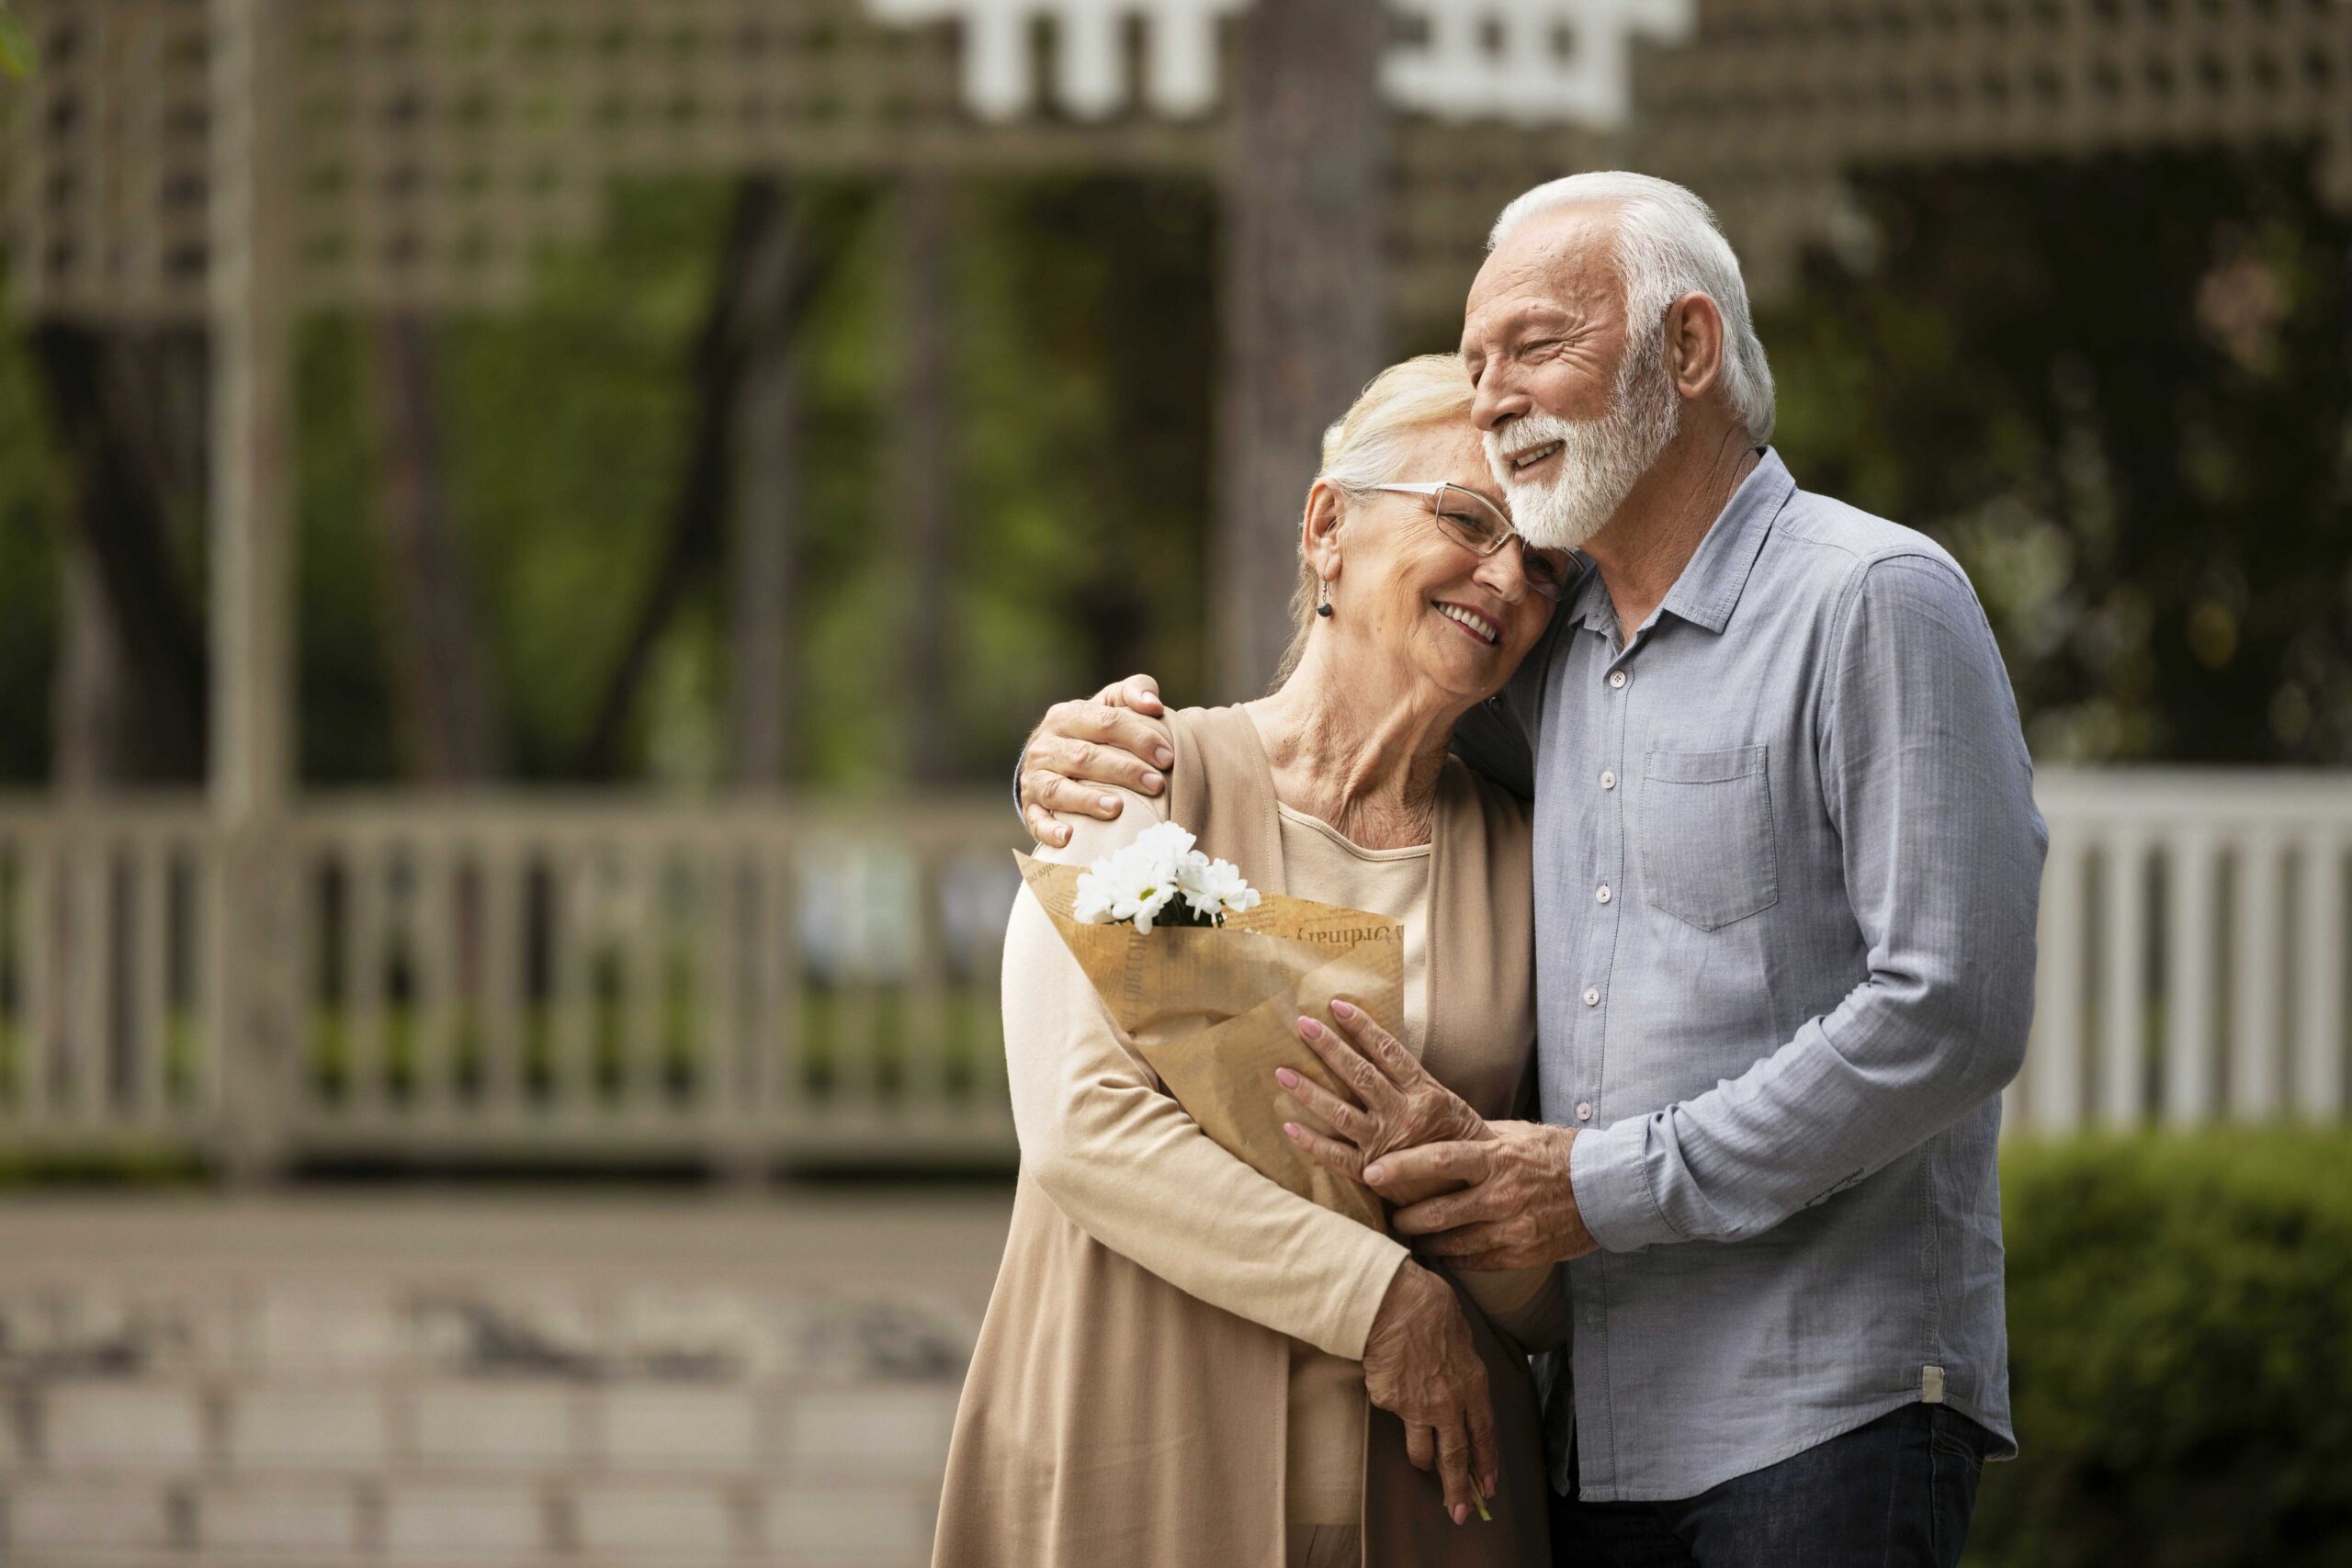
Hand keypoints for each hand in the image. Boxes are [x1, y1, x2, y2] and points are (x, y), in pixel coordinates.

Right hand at [1017, 674, 1172, 846]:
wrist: (1050, 759)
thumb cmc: (1093, 732)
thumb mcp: (1110, 705)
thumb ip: (1134, 692)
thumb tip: (1154, 704)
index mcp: (1067, 716)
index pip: (1106, 722)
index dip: (1139, 738)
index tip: (1169, 757)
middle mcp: (1046, 745)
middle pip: (1085, 757)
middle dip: (1123, 771)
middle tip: (1156, 785)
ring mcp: (1035, 777)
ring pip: (1058, 788)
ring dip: (1087, 800)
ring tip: (1117, 809)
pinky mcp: (1031, 806)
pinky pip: (1036, 819)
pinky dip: (1050, 829)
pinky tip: (1069, 838)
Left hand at [1278, 999, 1491, 1207]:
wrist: (1475, 1185)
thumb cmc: (1456, 1138)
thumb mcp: (1444, 1103)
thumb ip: (1412, 1082)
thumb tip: (1376, 1050)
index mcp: (1424, 1093)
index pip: (1389, 1053)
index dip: (1363, 1028)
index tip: (1337, 1006)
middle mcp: (1404, 1115)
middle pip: (1361, 1076)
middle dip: (1331, 1049)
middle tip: (1303, 1025)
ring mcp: (1386, 1144)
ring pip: (1341, 1112)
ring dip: (1310, 1092)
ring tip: (1283, 1073)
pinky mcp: (1373, 1172)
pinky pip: (1337, 1156)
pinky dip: (1312, 1142)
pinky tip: (1289, 1126)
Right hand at [1362, 1261, 1499, 1525]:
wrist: (1392, 1301)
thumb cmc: (1430, 1307)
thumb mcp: (1462, 1336)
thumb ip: (1462, 1367)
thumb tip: (1458, 1378)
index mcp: (1472, 1385)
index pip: (1484, 1435)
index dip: (1486, 1463)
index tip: (1488, 1486)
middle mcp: (1447, 1404)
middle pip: (1455, 1456)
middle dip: (1458, 1489)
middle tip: (1460, 1513)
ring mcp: (1415, 1406)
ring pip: (1421, 1450)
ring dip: (1424, 1460)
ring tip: (1424, 1465)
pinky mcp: (1388, 1402)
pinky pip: (1391, 1410)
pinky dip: (1391, 1400)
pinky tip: (1388, 1380)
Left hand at [1381, 1121, 1596, 1269]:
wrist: (1607, 1189)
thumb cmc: (1558, 1153)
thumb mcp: (1517, 1134)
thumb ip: (1476, 1136)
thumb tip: (1435, 1129)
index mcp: (1497, 1158)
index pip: (1439, 1161)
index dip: (1402, 1168)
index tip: (1372, 1173)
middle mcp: (1501, 1196)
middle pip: (1438, 1212)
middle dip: (1405, 1218)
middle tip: (1387, 1217)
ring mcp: (1512, 1229)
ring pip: (1453, 1244)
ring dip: (1426, 1243)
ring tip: (1409, 1239)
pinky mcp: (1521, 1254)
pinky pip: (1476, 1262)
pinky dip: (1455, 1259)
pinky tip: (1442, 1254)